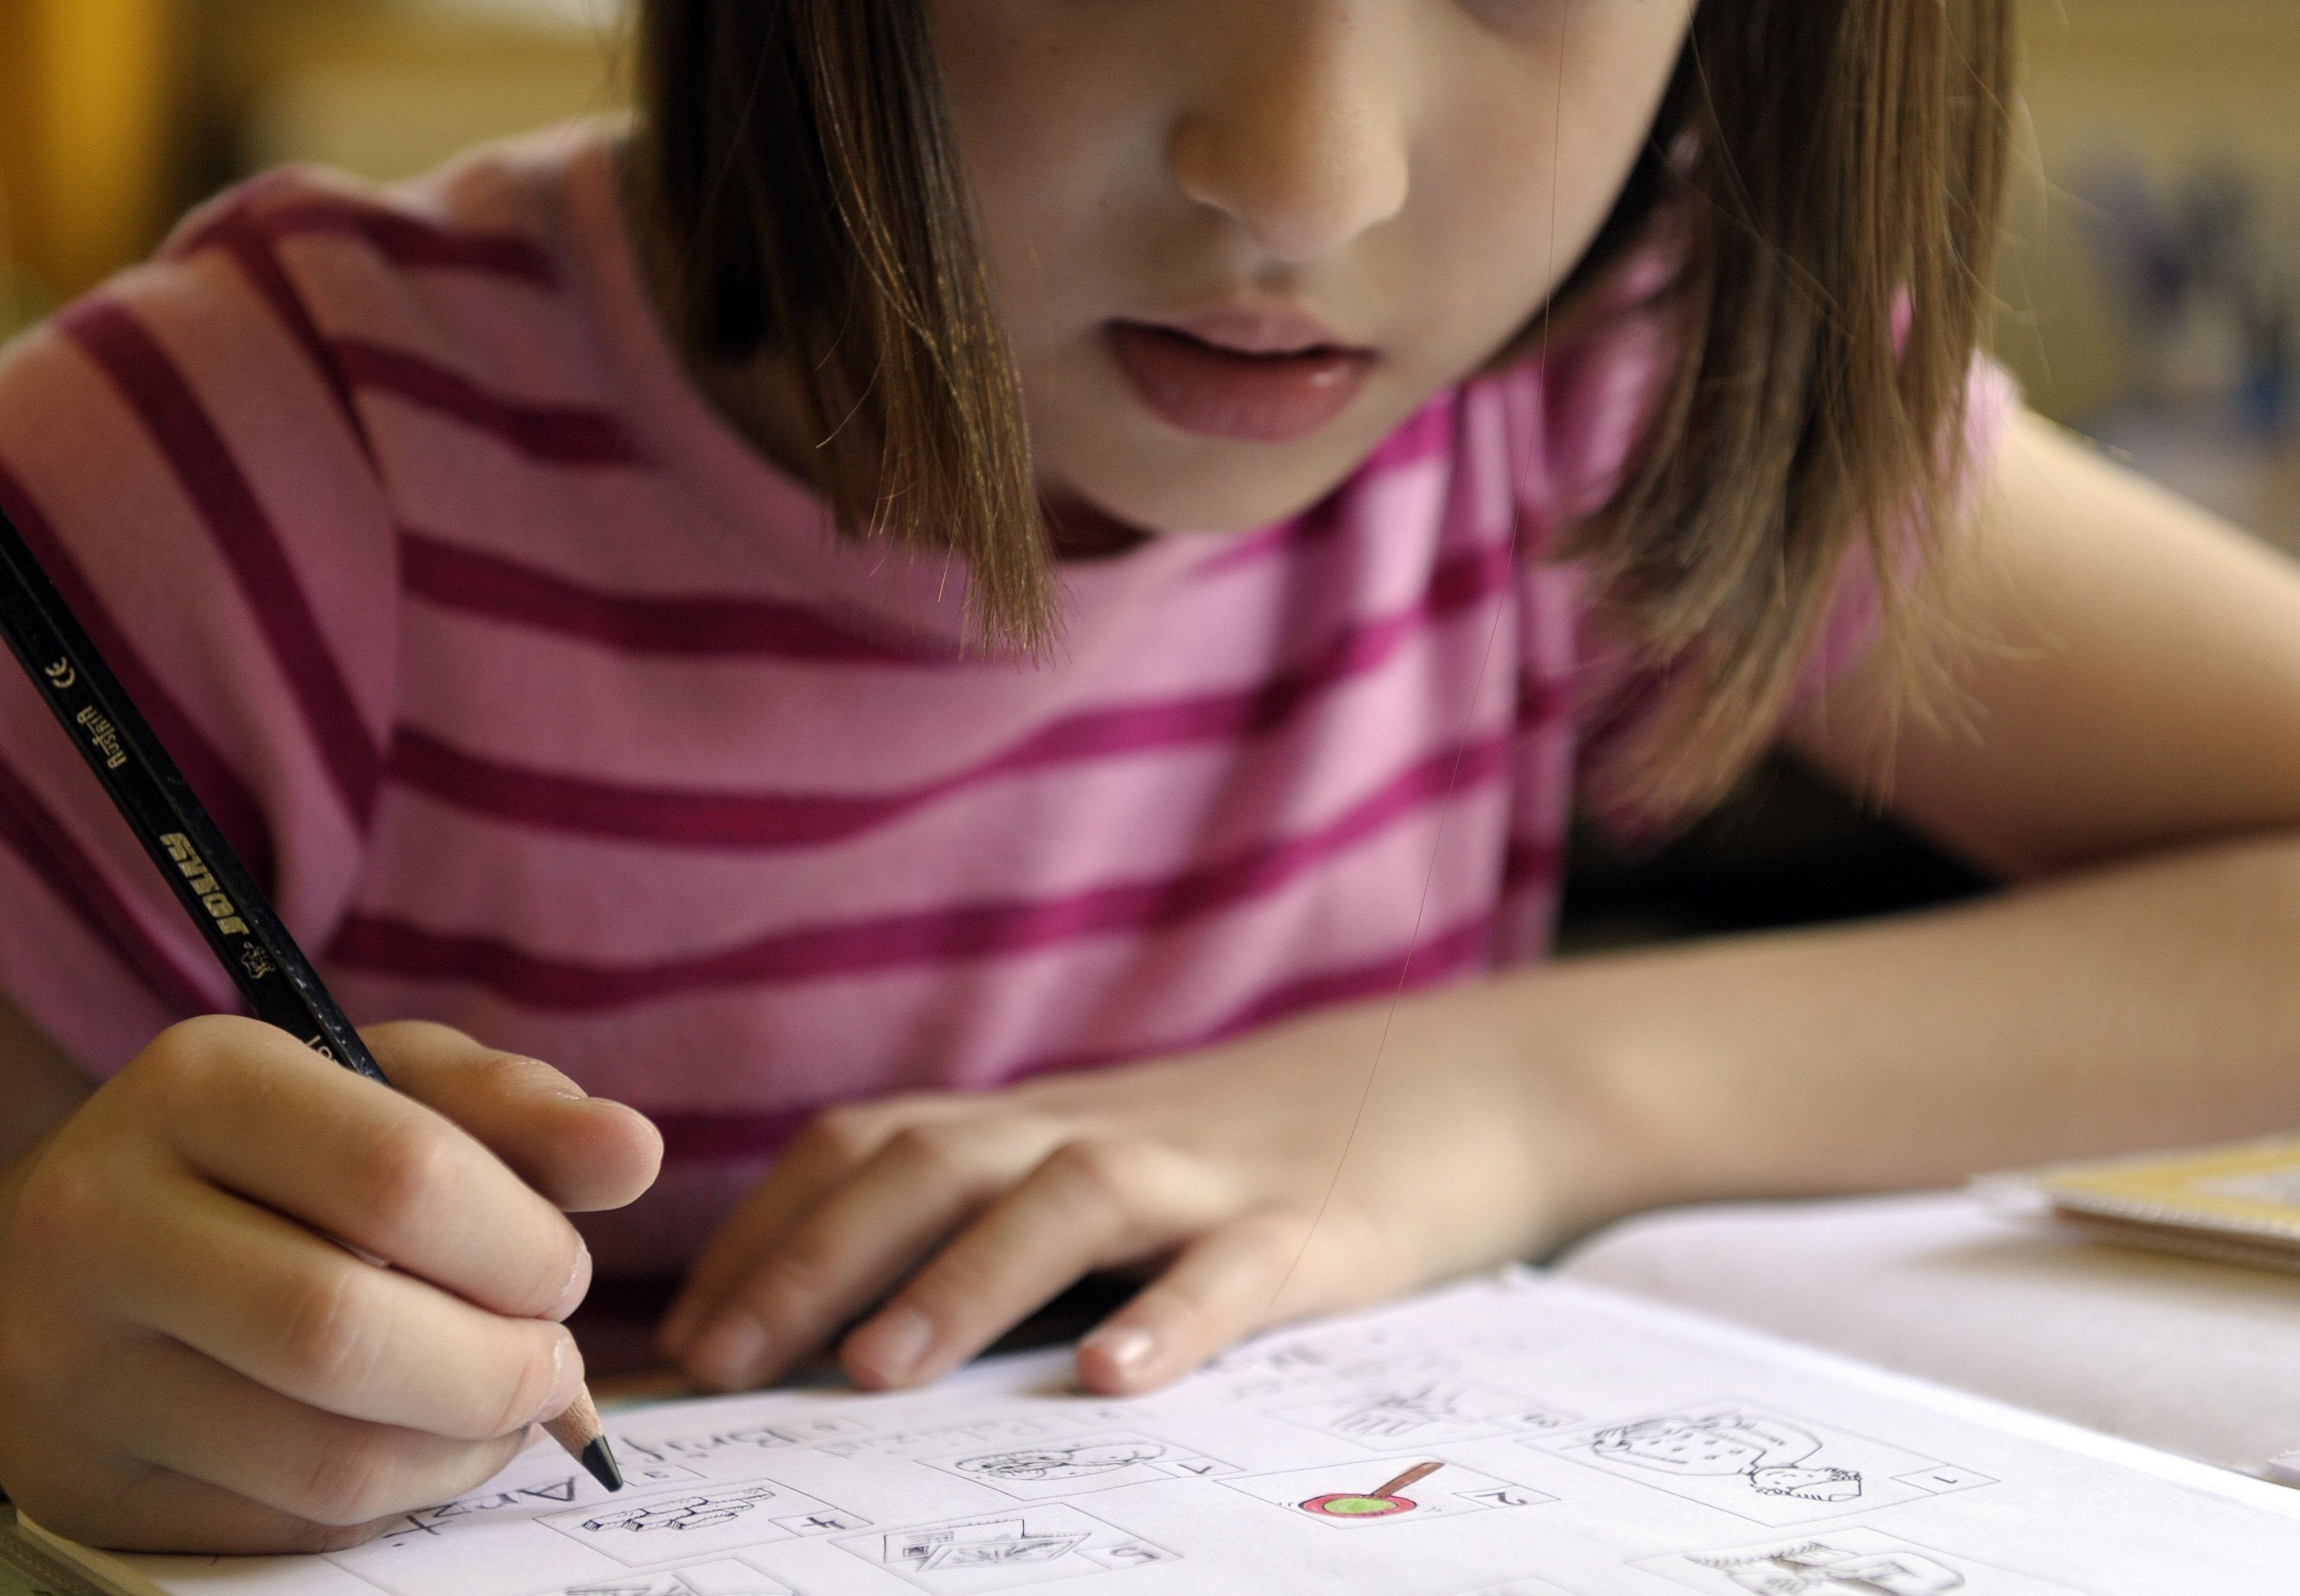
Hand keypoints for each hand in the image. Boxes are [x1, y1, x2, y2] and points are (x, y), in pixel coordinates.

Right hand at [0, 1018, 661, 1552]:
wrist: (80, 1240)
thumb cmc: (277, 1147)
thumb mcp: (393, 1083)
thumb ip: (515, 1109)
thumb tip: (635, 1153)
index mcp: (198, 1086)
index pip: (401, 1177)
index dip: (523, 1244)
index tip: (568, 1269)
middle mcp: (105, 1223)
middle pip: (346, 1332)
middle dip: (503, 1366)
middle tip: (558, 1361)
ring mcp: (77, 1369)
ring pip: (325, 1457)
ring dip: (467, 1446)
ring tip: (511, 1402)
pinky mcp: (91, 1485)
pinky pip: (292, 1524)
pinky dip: (403, 1495)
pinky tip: (430, 1442)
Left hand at [659, 985, 1578, 1396]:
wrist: (1453, 1084)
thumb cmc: (1242, 1156)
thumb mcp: (1108, 1165)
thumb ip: (995, 1221)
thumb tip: (837, 1331)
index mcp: (1038, 1121)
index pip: (869, 1145)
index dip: (767, 1229)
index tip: (681, 1334)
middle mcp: (1100, 1128)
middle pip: (934, 1157)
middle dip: (814, 1255)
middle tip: (722, 1364)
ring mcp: (1209, 1172)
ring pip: (1069, 1195)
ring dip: (963, 1278)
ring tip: (877, 1374)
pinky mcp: (1317, 1227)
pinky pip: (1237, 1267)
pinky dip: (1172, 1315)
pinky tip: (1112, 1380)